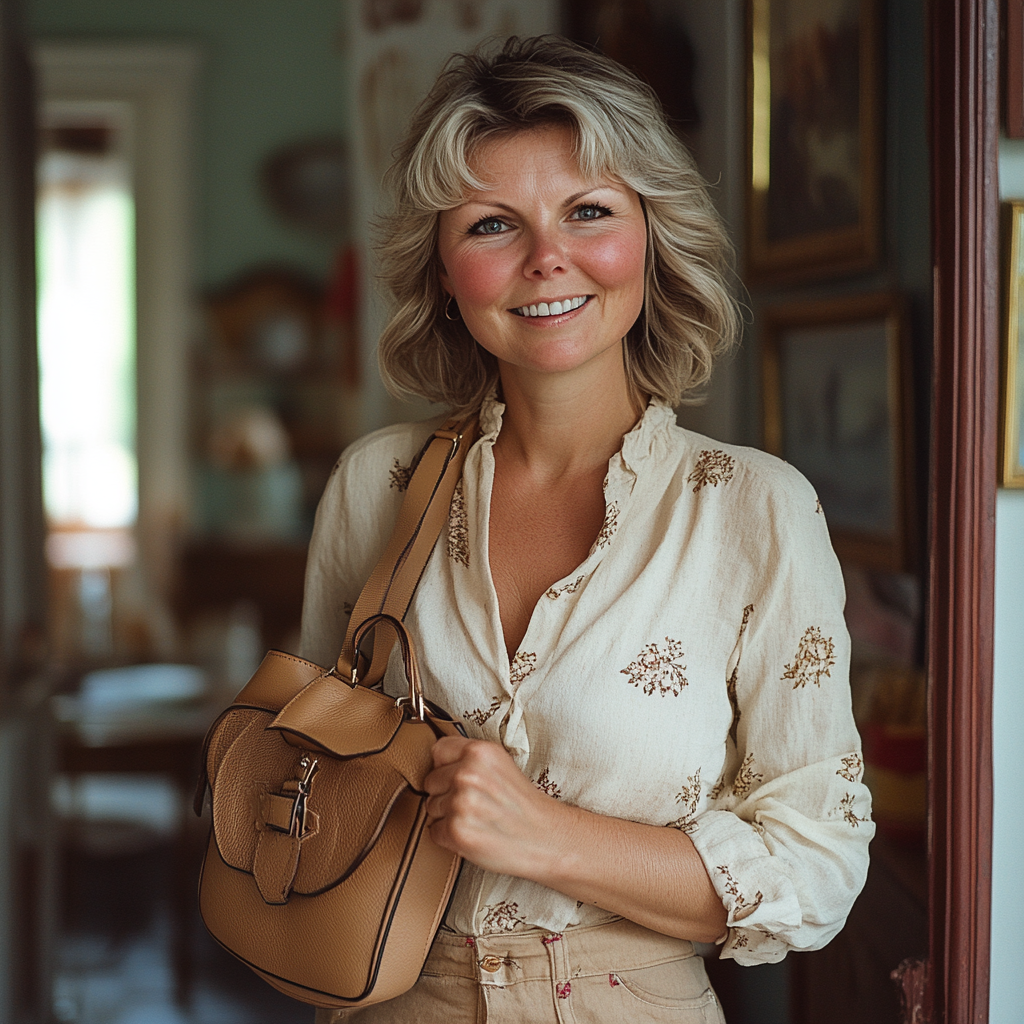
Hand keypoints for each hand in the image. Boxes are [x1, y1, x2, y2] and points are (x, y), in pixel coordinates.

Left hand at [423, 736, 564, 876]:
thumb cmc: (522, 805)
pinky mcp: (456, 831)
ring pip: (431, 807)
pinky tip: (473, 833)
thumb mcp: (501, 765)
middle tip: (475, 803)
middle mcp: (467, 773)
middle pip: (430, 781)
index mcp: (479, 752)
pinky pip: (433, 831)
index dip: (447, 767)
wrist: (546, 838)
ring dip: (447, 816)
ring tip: (477, 819)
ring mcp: (460, 803)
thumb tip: (435, 761)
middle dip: (445, 793)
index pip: (438, 751)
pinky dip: (448, 837)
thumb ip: (469, 758)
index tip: (460, 778)